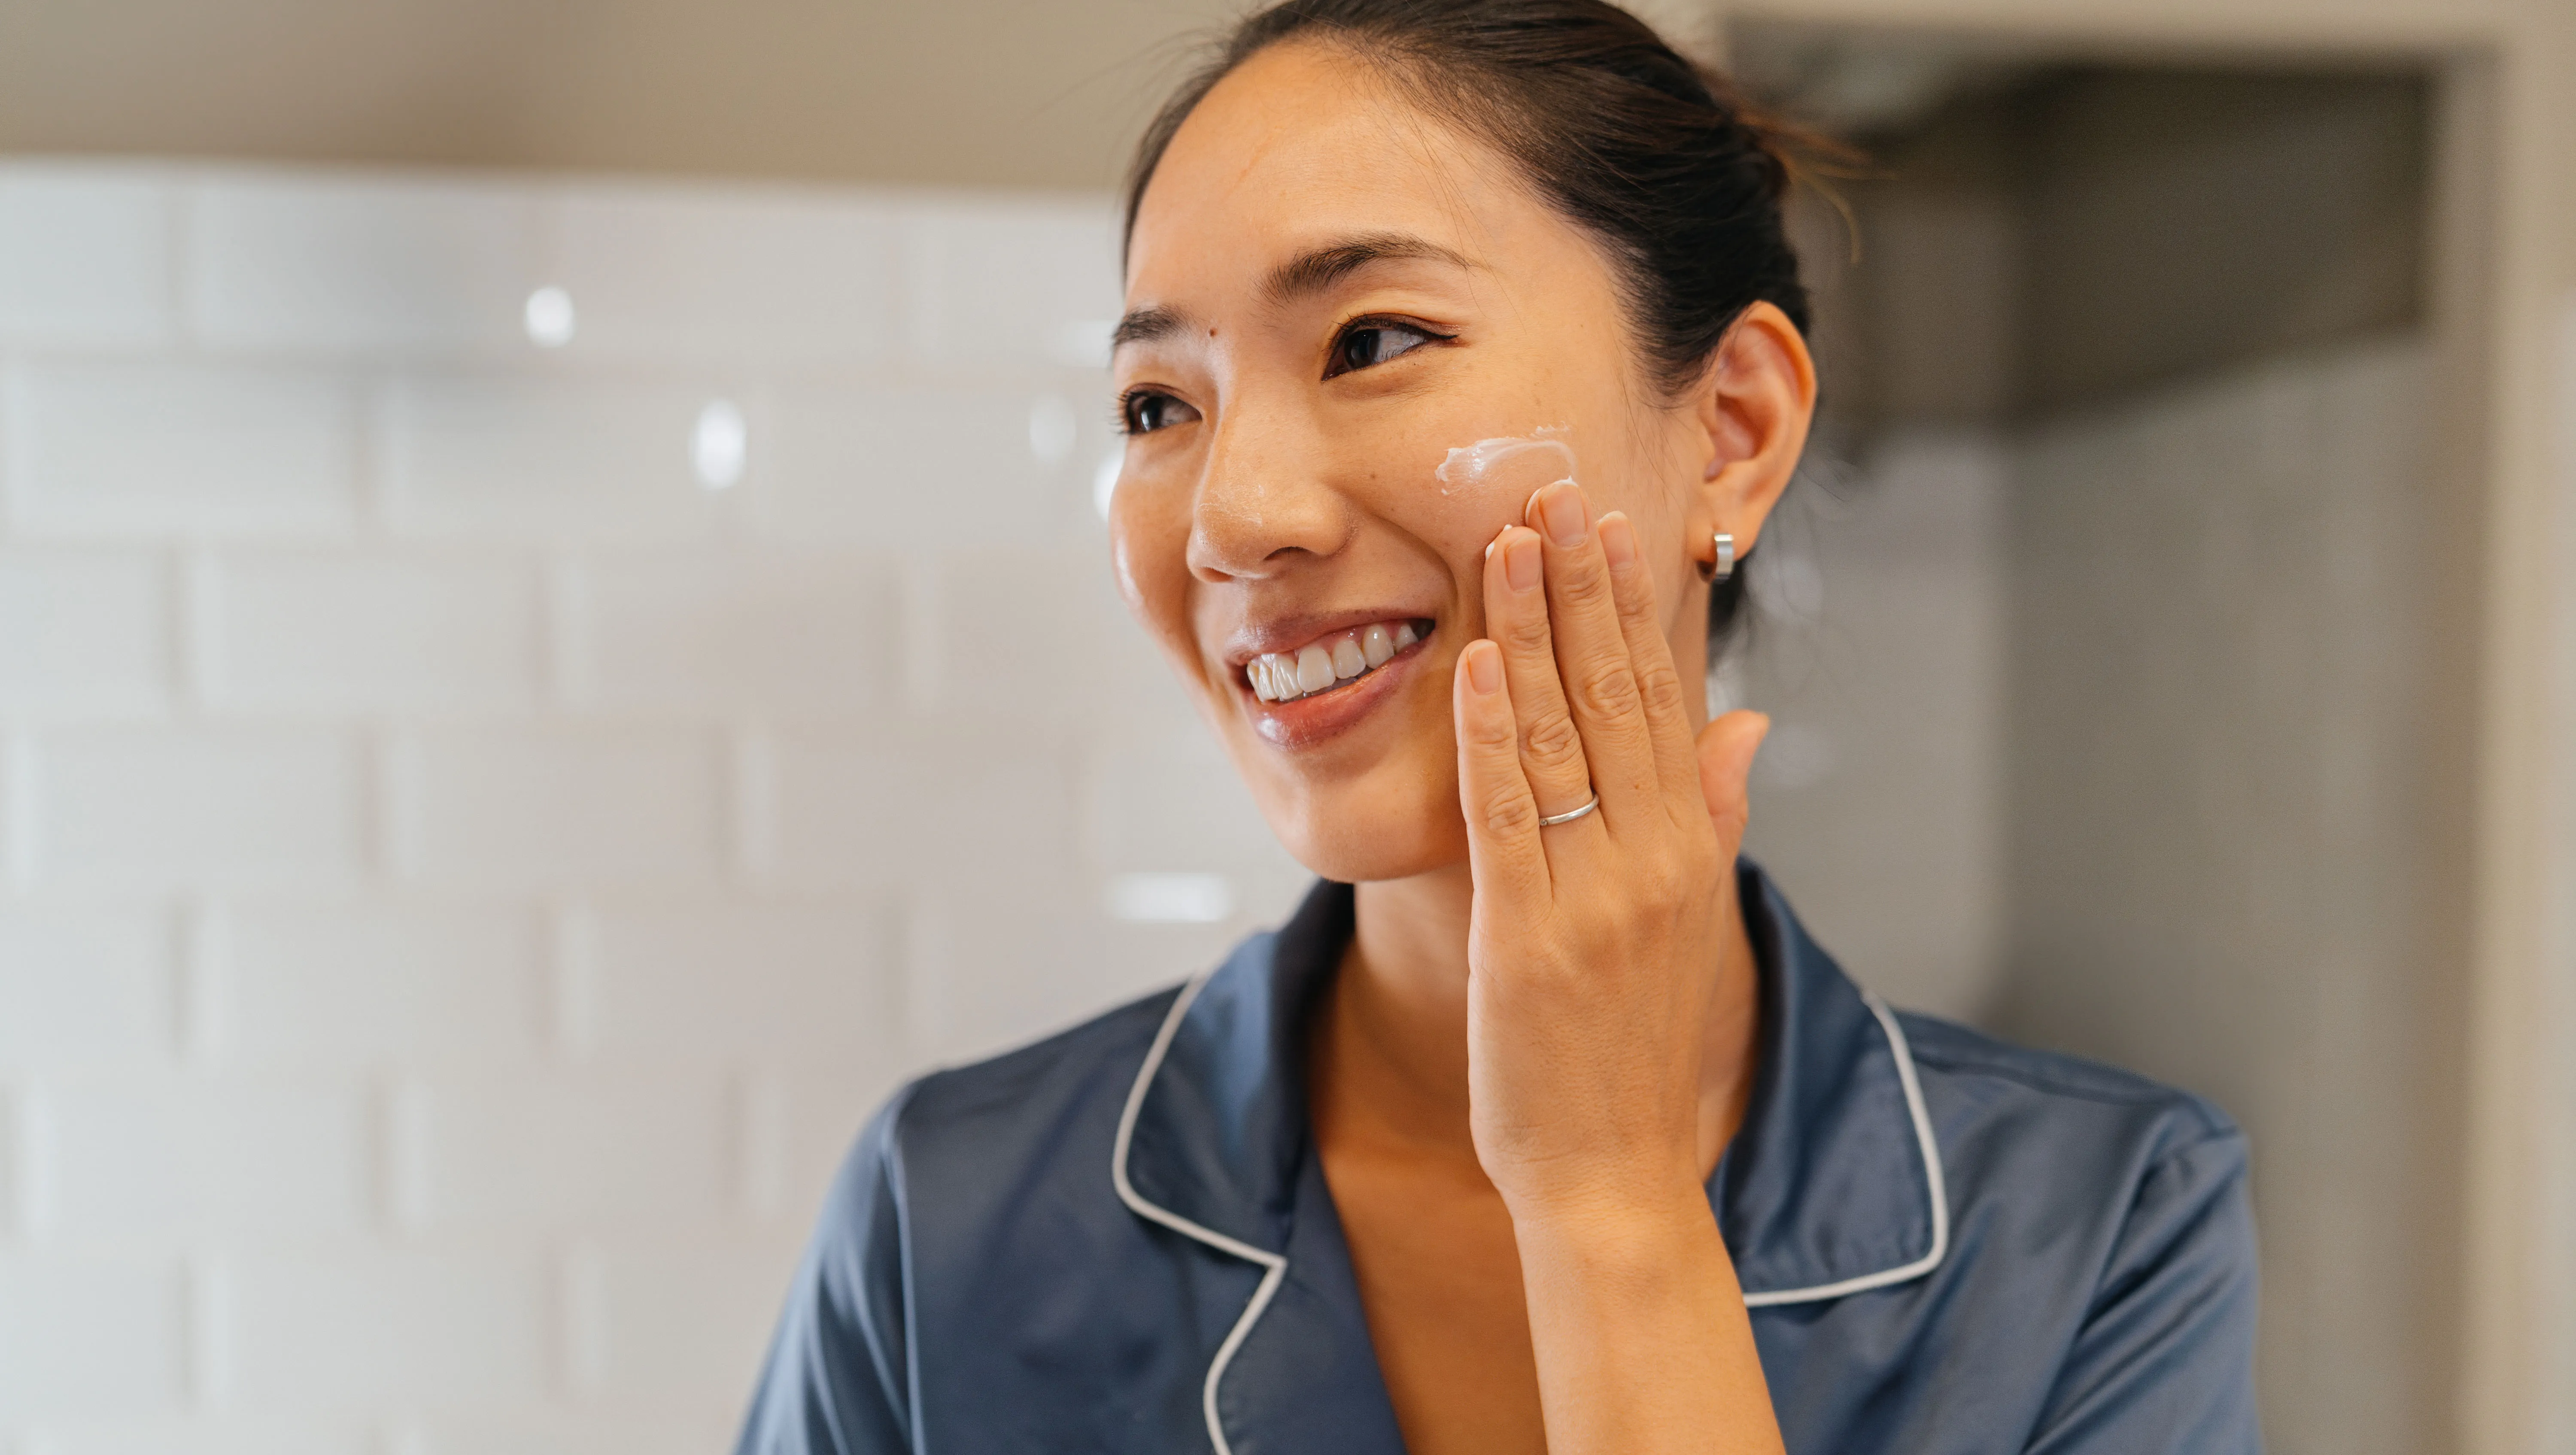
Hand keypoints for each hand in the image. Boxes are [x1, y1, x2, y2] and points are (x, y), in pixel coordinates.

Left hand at [1452, 479, 1769, 1227]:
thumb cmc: (1636, 1044)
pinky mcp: (1527, 939)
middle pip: (1616, 698)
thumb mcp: (1694, 919)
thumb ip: (1716, 810)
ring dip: (1531, 634)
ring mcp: (1594, 898)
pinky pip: (1507, 817)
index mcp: (1689, 848)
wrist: (1615, 1170)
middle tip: (1556, 495)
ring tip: (1507, 545)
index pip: (1662, 700)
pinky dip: (1491, 736)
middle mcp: (1653, 860)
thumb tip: (1748, 720)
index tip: (1612, 526)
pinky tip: (1476, 666)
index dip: (1633, 608)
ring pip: (1562, 737)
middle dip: (1582, 591)